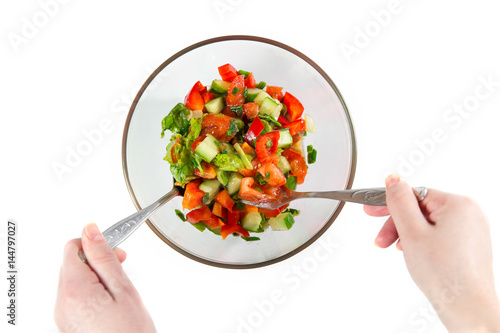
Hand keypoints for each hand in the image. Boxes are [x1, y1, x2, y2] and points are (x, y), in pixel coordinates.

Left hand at [54, 222, 155, 332]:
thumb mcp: (123, 289)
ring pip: (75, 280)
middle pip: (72, 264)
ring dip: (96, 279)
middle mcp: (61, 303)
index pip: (73, 248)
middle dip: (97, 263)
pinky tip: (110, 305)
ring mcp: (62, 316)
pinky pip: (76, 297)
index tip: (114, 252)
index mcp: (74, 291)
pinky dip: (92, 294)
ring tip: (118, 294)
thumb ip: (104, 258)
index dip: (96, 245)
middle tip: (120, 272)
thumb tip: (91, 231)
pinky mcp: (67, 324)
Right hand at [364, 175, 499, 331]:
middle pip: (421, 208)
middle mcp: (470, 212)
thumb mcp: (411, 232)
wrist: (467, 308)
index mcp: (458, 204)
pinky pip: (440, 233)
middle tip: (381, 238)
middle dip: (398, 224)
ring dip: (408, 234)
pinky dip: (423, 241)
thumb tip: (393, 179)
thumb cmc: (445, 274)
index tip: (371, 211)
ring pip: (429, 222)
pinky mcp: (470, 244)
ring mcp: (472, 229)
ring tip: (397, 251)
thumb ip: (399, 202)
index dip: (390, 206)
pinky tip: (414, 254)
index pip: (414, 194)